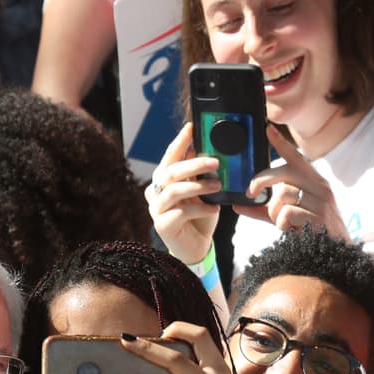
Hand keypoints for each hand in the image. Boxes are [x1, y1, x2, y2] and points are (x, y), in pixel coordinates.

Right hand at [147, 123, 222, 263]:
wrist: (196, 246)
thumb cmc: (199, 216)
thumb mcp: (202, 190)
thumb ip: (200, 173)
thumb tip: (212, 148)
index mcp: (164, 179)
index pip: (170, 155)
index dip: (180, 141)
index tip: (192, 127)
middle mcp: (156, 191)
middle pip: (171, 171)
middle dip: (194, 164)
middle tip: (215, 161)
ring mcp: (156, 209)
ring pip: (174, 191)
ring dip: (198, 186)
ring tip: (218, 185)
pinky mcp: (162, 225)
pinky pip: (182, 212)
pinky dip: (201, 209)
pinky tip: (214, 209)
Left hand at [237, 125, 347, 239]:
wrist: (333, 253)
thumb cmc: (307, 230)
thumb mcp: (284, 216)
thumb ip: (262, 209)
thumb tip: (237, 205)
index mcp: (312, 181)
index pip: (295, 157)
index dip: (281, 143)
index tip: (267, 128)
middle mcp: (319, 186)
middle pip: (282, 173)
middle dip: (261, 182)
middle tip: (250, 193)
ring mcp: (320, 201)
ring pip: (282, 196)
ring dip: (274, 212)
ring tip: (284, 223)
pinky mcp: (318, 217)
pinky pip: (286, 215)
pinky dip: (282, 225)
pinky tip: (293, 231)